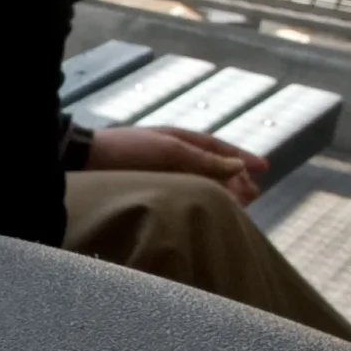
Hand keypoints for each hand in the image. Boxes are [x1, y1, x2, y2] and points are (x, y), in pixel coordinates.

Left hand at [86, 125, 267, 204]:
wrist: (86, 160)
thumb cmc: (127, 151)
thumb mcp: (169, 151)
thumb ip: (204, 160)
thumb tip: (238, 167)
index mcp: (180, 139)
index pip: (219, 149)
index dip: (242, 159)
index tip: (265, 169)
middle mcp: (175, 154)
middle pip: (214, 167)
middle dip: (235, 180)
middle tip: (253, 196)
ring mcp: (163, 171)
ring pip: (202, 182)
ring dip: (221, 192)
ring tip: (238, 207)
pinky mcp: (152, 187)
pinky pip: (185, 192)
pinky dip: (200, 200)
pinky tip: (206, 210)